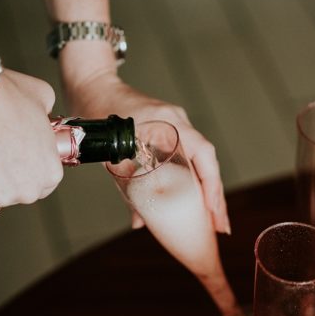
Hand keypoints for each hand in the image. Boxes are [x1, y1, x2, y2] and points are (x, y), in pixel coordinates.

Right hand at [0, 69, 63, 213]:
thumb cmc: (0, 96)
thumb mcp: (40, 95)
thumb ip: (45, 113)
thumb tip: (42, 115)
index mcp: (48, 172)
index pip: (43, 183)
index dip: (27, 169)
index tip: (14, 160)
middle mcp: (25, 191)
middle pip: (15, 193)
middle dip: (3, 179)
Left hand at [64, 71, 229, 233]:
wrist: (93, 88)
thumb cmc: (98, 118)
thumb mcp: (110, 156)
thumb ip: (127, 190)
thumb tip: (139, 223)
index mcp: (167, 122)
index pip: (202, 153)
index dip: (210, 184)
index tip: (213, 209)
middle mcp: (177, 122)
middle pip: (207, 162)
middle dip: (215, 197)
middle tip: (221, 227)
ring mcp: (176, 125)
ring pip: (201, 162)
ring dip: (209, 192)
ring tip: (215, 221)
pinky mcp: (171, 131)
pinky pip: (190, 158)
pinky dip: (196, 182)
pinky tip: (200, 203)